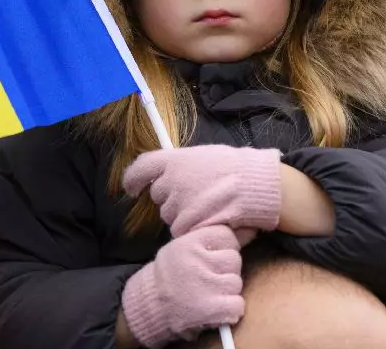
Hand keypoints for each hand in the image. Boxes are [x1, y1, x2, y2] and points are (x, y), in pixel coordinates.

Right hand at [121, 224, 246, 347]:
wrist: (148, 307)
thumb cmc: (170, 276)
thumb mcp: (182, 248)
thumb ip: (210, 241)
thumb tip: (250, 229)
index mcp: (189, 242)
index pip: (226, 235)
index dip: (223, 249)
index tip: (211, 260)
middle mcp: (196, 261)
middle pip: (234, 259)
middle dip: (225, 271)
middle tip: (207, 279)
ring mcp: (204, 285)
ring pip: (236, 283)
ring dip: (226, 292)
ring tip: (207, 294)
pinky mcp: (209, 308)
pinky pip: (237, 305)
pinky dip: (229, 311)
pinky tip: (214, 309)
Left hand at [123, 144, 282, 235]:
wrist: (254, 185)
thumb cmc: (235, 168)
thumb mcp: (203, 155)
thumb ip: (181, 165)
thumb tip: (168, 173)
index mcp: (172, 160)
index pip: (141, 168)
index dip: (133, 179)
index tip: (132, 188)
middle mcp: (169, 181)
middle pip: (158, 196)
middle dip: (171, 197)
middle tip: (196, 194)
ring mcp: (177, 204)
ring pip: (170, 215)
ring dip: (183, 214)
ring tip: (208, 206)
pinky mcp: (187, 224)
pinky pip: (181, 231)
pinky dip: (192, 229)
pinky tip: (210, 219)